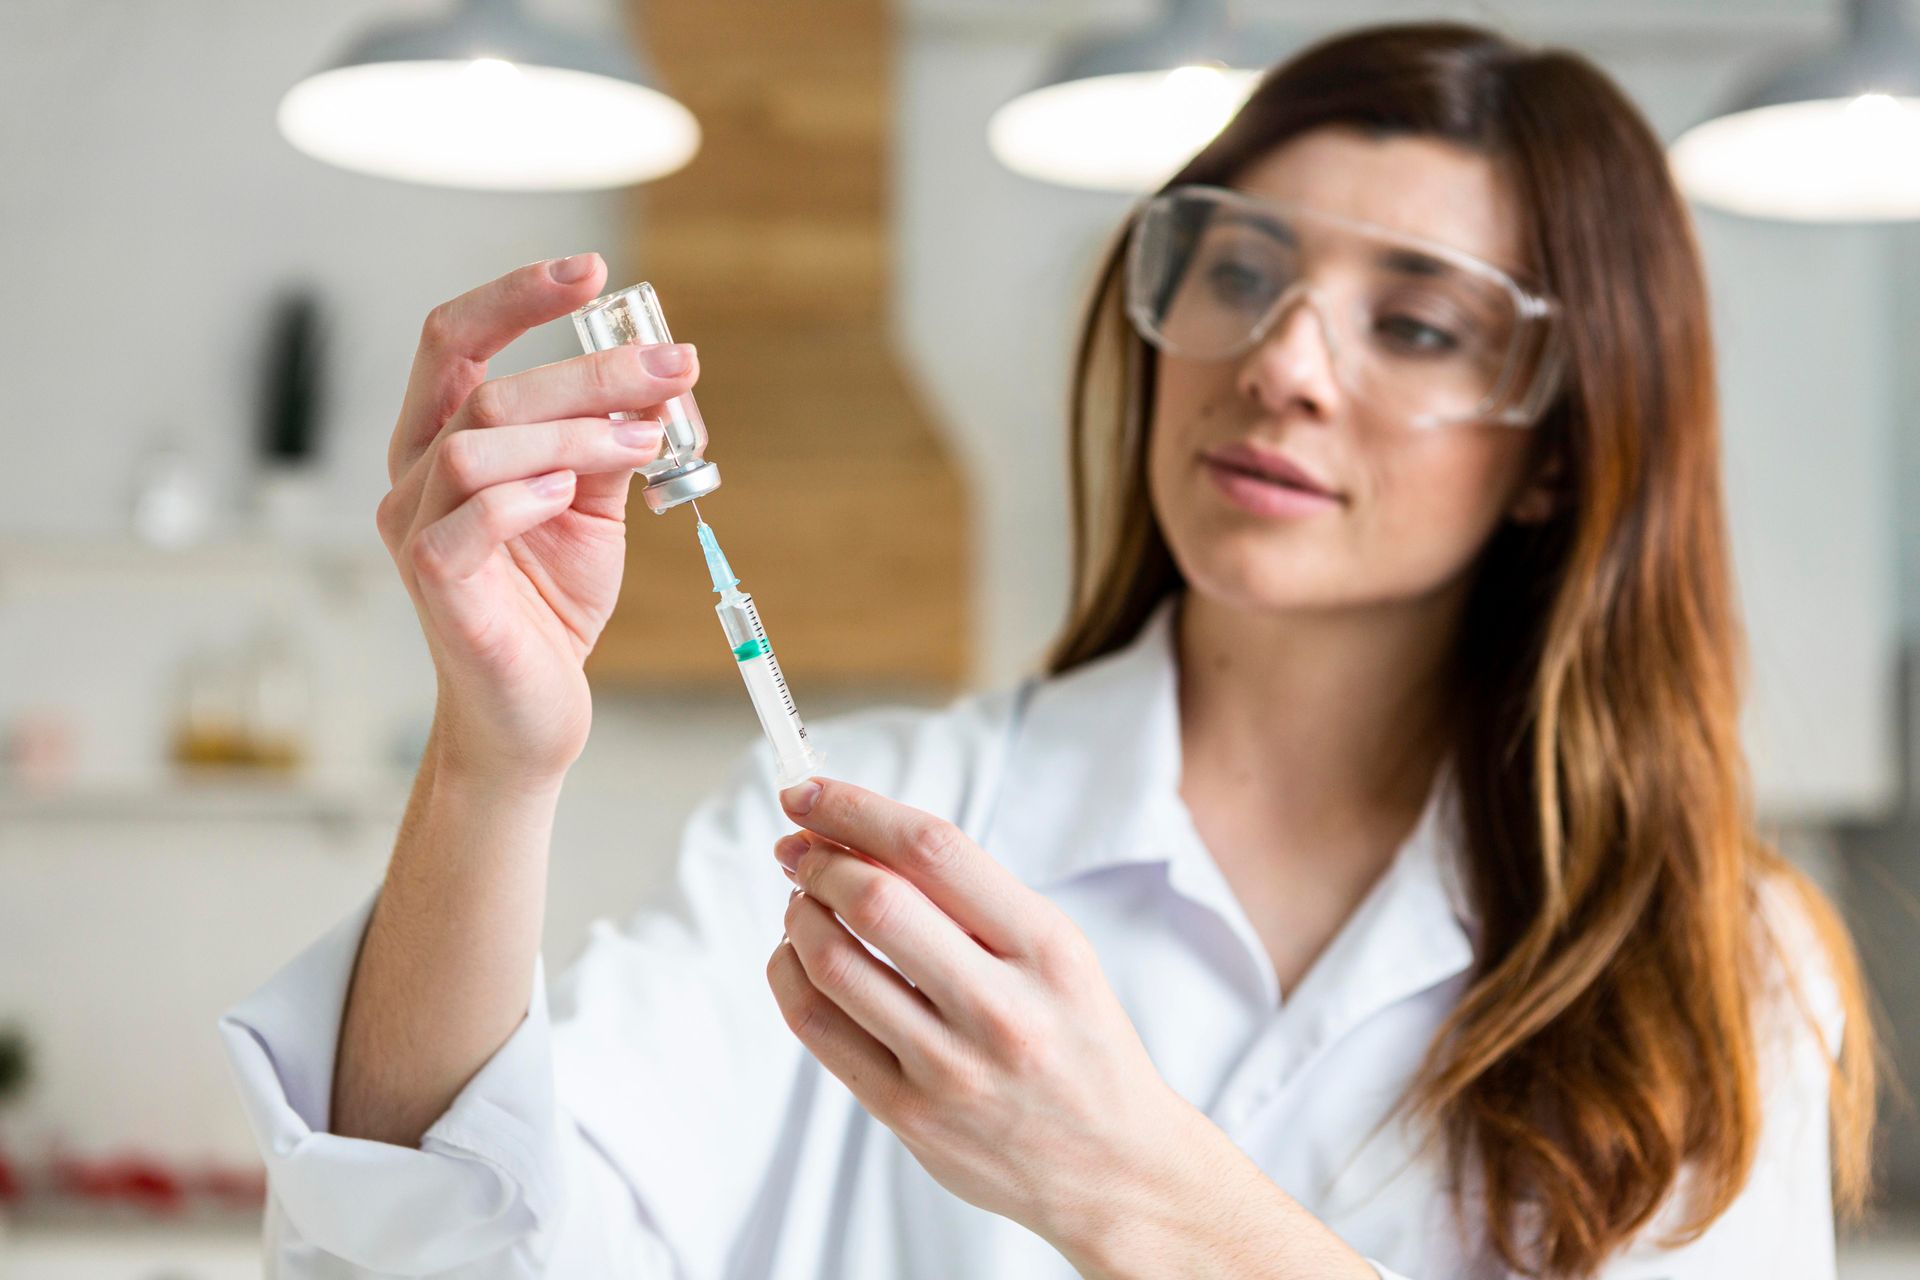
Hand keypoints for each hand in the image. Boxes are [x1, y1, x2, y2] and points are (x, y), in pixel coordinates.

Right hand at [375, 254, 699, 782]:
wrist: (532, 710)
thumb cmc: (550, 605)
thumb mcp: (591, 507)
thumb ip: (609, 442)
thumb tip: (663, 377)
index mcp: (444, 441)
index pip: (456, 339)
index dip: (518, 294)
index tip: (596, 272)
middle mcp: (415, 476)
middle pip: (485, 385)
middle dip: (590, 369)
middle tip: (674, 368)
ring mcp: (416, 531)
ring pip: (478, 445)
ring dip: (572, 432)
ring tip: (642, 442)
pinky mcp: (436, 586)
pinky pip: (465, 523)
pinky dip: (523, 497)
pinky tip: (571, 495)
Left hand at [762, 776, 1210, 1252]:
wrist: (1116, 1168)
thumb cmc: (1078, 1041)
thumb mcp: (1057, 954)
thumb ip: (970, 900)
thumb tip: (854, 837)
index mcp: (1046, 948)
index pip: (933, 850)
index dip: (856, 809)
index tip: (808, 790)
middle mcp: (1001, 1007)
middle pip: (875, 902)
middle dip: (817, 861)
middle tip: (796, 849)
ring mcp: (951, 1068)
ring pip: (834, 964)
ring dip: (798, 916)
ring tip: (800, 902)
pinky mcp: (911, 1116)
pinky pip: (819, 1029)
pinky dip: (790, 976)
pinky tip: (797, 959)